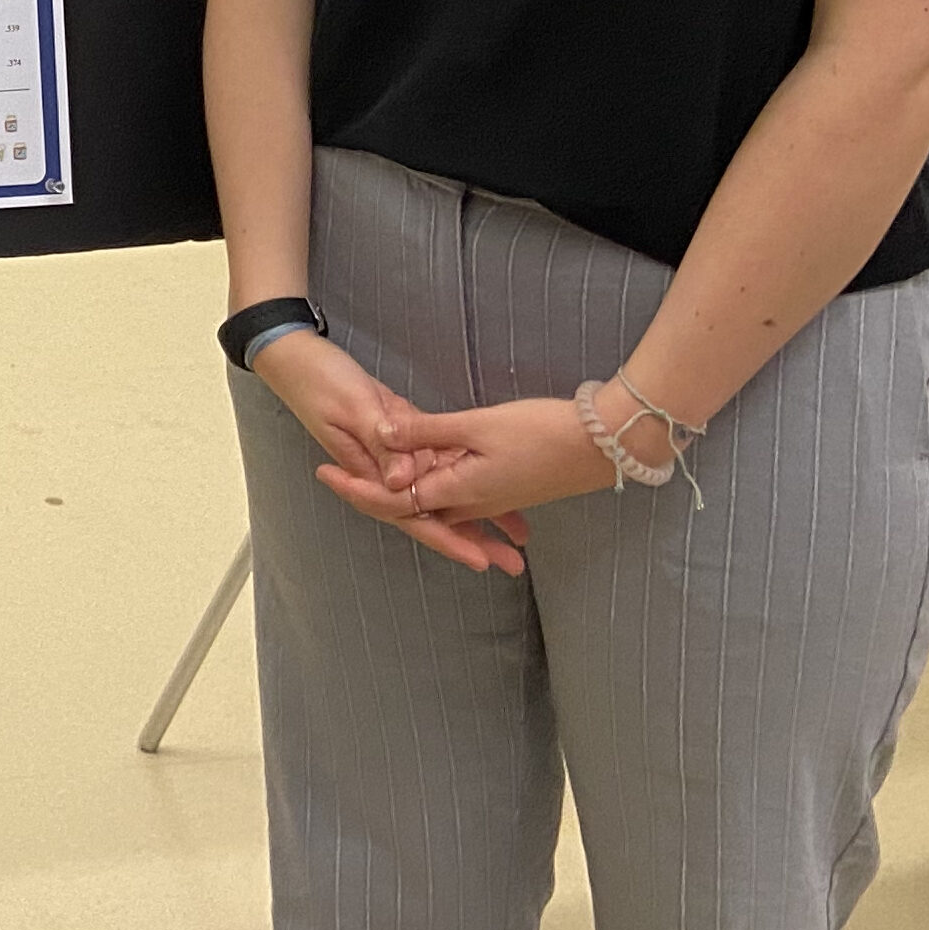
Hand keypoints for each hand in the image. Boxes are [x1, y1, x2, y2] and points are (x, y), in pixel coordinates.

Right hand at [252, 329, 530, 574]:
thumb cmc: (317, 379)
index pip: (410, 513)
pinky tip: (495, 489)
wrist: (296, 355)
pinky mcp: (403, 436)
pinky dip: (465, 476)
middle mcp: (383, 470)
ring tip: (514, 536)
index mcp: (368, 468)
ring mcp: (394, 454)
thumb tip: (403, 481)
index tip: (479, 557)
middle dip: (470, 538)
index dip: (446, 537)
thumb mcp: (353, 407)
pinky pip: (438, 462)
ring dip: (477, 513)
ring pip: (441, 492)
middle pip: (431, 513)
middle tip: (510, 561)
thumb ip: (381, 443)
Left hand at [334, 393, 609, 529]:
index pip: (393, 500)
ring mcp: (490, 499)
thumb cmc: (543, 431)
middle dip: (371, 494)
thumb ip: (427, 431)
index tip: (323, 471)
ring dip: (403, 495)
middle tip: (333, 473)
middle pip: (409, 505)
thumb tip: (382, 433)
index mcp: (458, 492)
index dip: (356, 487)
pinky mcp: (506, 489)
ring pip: (435, 501)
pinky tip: (429, 472)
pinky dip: (440, 487)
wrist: (605, 444)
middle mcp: (470, 504)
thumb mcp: (477, 424)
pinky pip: (461, 496)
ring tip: (370, 476)